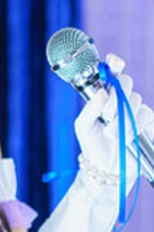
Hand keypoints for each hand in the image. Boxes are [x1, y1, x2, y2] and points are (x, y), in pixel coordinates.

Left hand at [74, 55, 153, 187]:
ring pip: (135, 100)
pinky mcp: (149, 122)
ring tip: (112, 135)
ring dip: (121, 119)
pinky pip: (145, 115)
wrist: (106, 169)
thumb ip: (89, 109)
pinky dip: (134, 127)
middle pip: (126, 82)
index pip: (113, 74)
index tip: (114, 61)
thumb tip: (101, 93)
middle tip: (106, 115)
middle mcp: (123, 99)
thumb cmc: (93, 145)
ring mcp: (137, 110)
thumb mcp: (83, 127)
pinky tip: (127, 138)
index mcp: (106, 96)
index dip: (115, 64)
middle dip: (115, 98)